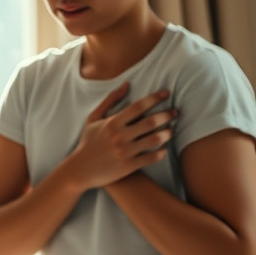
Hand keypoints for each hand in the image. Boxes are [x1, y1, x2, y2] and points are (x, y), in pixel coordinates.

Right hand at [63, 82, 178, 190]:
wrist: (79, 170)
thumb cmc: (88, 143)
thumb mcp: (93, 119)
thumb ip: (110, 100)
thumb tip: (127, 83)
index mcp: (112, 123)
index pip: (138, 106)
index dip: (154, 98)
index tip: (166, 93)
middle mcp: (119, 136)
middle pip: (150, 122)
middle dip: (167, 115)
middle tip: (176, 112)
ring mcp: (125, 152)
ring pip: (154, 140)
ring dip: (167, 133)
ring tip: (171, 130)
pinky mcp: (128, 166)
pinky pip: (151, 158)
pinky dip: (161, 152)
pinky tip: (164, 148)